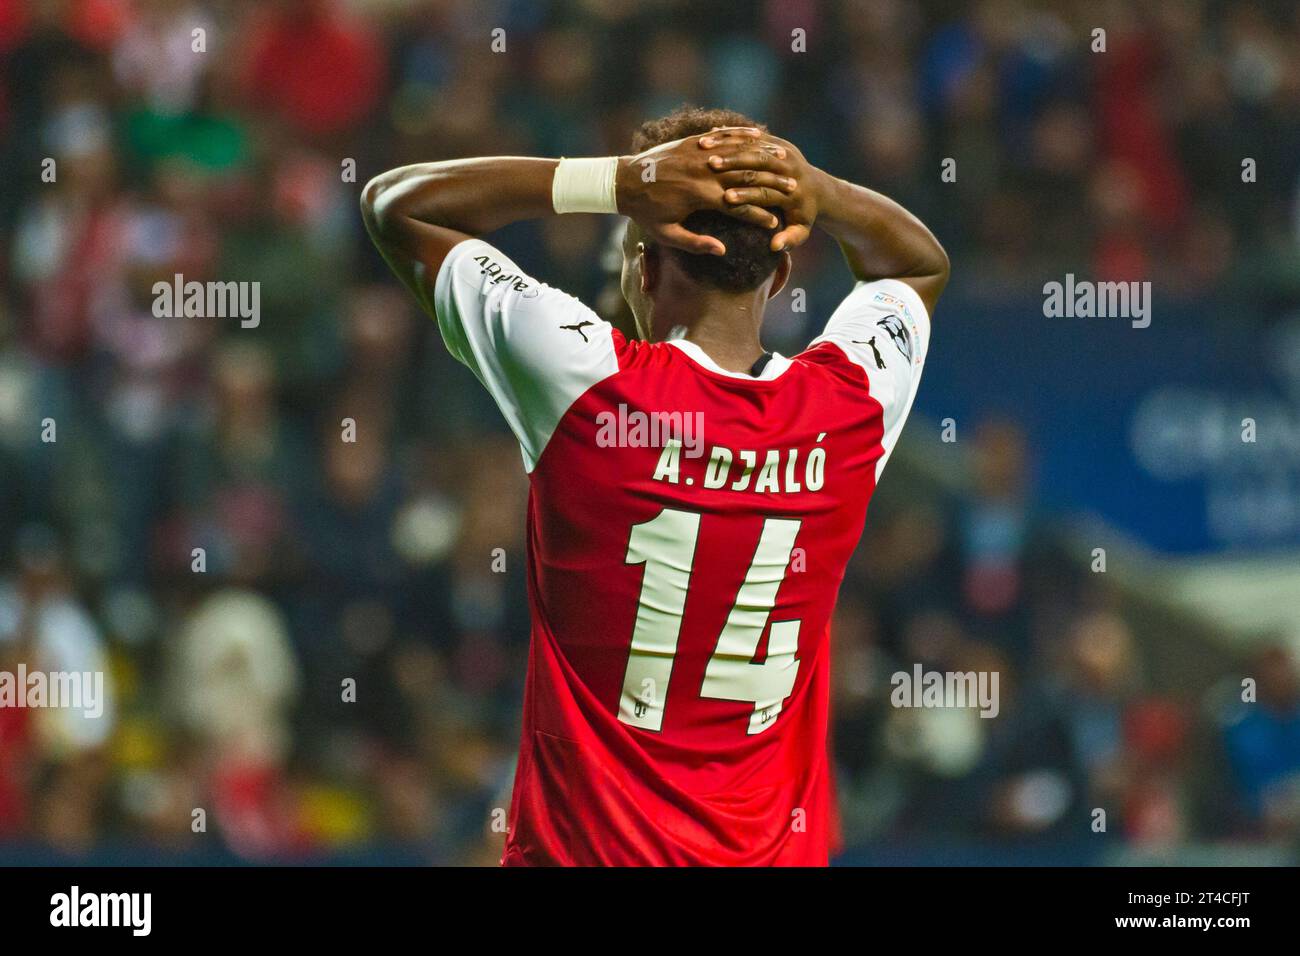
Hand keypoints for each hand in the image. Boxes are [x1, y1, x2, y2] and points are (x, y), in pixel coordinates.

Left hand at [616, 128, 796, 254]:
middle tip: (791, 191)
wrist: (624, 181)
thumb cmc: (645, 212)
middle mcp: (703, 173)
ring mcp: (697, 154)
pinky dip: (740, 137)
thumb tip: (722, 251)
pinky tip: (758, 137)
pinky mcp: (691, 143)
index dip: (758, 217)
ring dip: (761, 157)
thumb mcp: (667, 234)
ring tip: (783, 161)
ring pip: (737, 154)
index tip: (774, 225)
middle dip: (770, 185)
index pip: (738, 207)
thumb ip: (696, 243)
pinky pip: (721, 137)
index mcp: (700, 197)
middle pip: (745, 178)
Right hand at [699, 130, 817, 251]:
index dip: (745, 195)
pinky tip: (712, 139)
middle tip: (709, 166)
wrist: (821, 191)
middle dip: (733, 164)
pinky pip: (755, 138)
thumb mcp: (802, 231)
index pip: (766, 193)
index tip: (725, 198)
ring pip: (755, 146)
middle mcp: (792, 168)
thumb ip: (790, 240)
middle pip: (758, 164)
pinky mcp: (781, 144)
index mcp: (795, 193)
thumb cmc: (805, 214)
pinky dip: (734, 136)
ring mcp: (788, 153)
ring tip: (704, 149)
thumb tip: (775, 246)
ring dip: (730, 147)